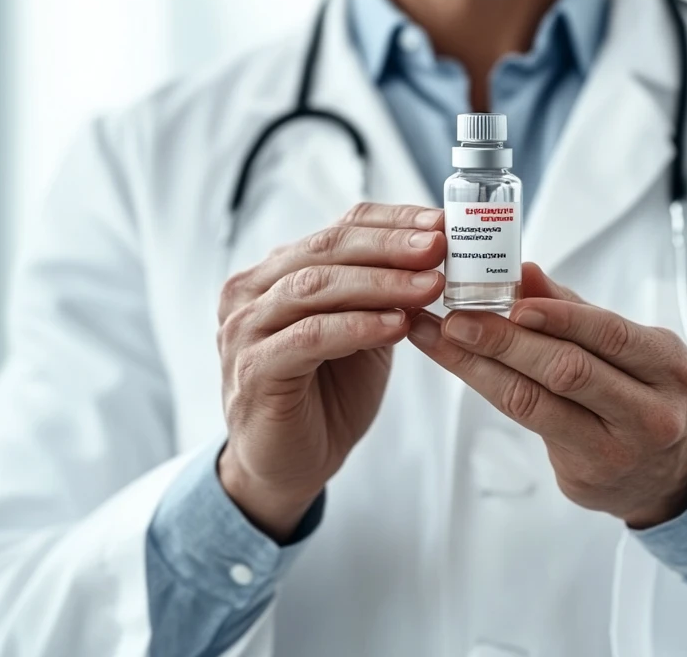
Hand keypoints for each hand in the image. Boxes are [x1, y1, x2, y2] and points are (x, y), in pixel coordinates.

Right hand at [216, 202, 444, 540]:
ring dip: (380, 283)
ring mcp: (245, 328)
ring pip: (317, 286)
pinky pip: (310, 336)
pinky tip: (396, 326)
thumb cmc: (327, 391)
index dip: (393, 222)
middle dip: (390, 246)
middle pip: (328, 249)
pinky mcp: (252, 369)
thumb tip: (435, 251)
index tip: (441, 223)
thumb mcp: (362, 328)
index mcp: (278, 270)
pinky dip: (357, 326)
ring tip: (429, 285)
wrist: (289, 465)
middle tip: (438, 247)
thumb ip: (383, 291)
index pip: (341, 227)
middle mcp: (252, 289)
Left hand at [407, 263, 686, 528]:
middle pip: (567, 371)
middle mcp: (650, 413)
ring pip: (536, 403)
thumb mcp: (630, 346)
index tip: (511, 299)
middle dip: (504, 341)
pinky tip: (463, 366)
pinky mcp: (583, 478)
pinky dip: (490, 389)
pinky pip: (527, 426)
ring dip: (480, 366)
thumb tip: (525, 272)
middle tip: (456, 318)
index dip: (558, 317)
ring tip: (442, 338)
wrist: (670, 470)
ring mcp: (616, 451)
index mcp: (667, 366)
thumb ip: (574, 309)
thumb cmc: (643, 390)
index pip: (608, 334)